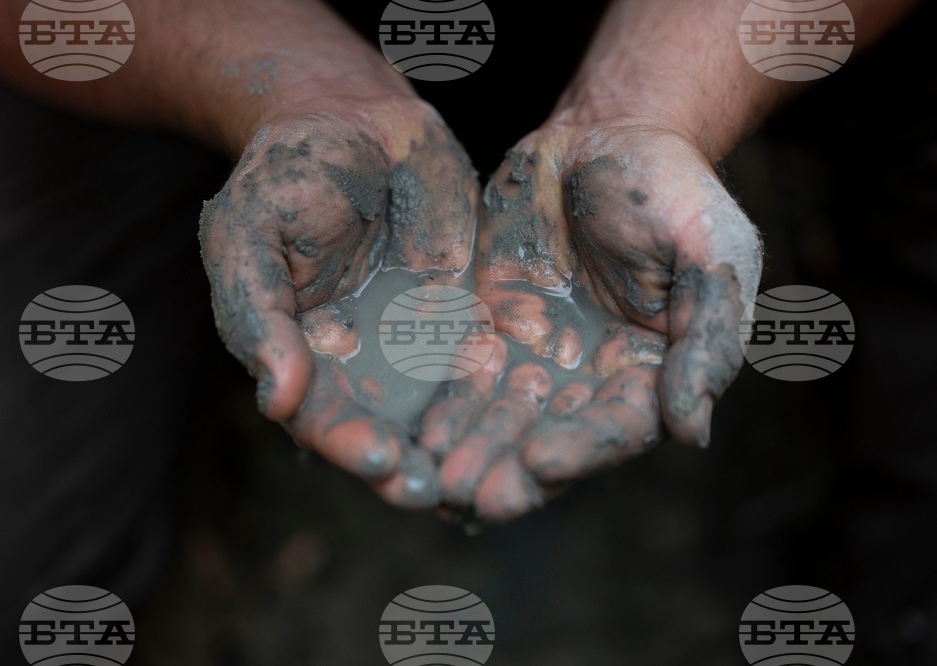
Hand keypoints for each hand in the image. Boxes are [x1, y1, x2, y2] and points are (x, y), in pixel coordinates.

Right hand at [200, 97, 478, 508]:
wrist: (355, 121)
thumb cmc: (286, 176)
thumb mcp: (248, 236)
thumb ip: (258, 315)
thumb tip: (277, 397)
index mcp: (301, 358)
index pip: (320, 418)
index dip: (346, 441)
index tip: (379, 458)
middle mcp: (360, 366)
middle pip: (385, 430)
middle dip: (409, 465)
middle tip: (436, 490)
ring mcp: (414, 346)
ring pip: (439, 412)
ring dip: (461, 447)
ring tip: (487, 477)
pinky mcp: (463, 318)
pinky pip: (484, 362)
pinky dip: (502, 394)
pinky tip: (528, 412)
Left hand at [425, 119, 761, 520]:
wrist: (606, 135)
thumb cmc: (672, 189)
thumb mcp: (712, 251)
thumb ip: (708, 336)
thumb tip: (691, 430)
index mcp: (652, 371)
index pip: (619, 428)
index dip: (583, 448)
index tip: (541, 462)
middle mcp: (592, 378)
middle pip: (551, 436)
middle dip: (510, 468)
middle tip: (468, 495)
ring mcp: (538, 355)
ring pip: (500, 416)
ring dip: (469, 448)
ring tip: (431, 476)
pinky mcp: (491, 326)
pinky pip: (463, 372)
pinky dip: (442, 403)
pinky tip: (415, 431)